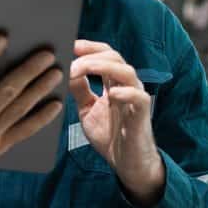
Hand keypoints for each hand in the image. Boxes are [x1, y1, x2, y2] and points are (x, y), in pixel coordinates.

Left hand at [69, 40, 164, 206]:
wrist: (126, 163)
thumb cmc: (109, 134)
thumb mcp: (87, 109)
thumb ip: (80, 90)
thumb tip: (65, 70)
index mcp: (113, 81)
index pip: (104, 55)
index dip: (88, 47)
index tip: (69, 44)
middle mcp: (126, 85)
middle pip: (114, 57)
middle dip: (91, 55)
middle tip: (71, 57)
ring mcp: (135, 97)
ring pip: (127, 71)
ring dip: (104, 67)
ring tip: (84, 69)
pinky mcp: (142, 114)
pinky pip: (139, 97)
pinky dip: (126, 92)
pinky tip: (111, 93)